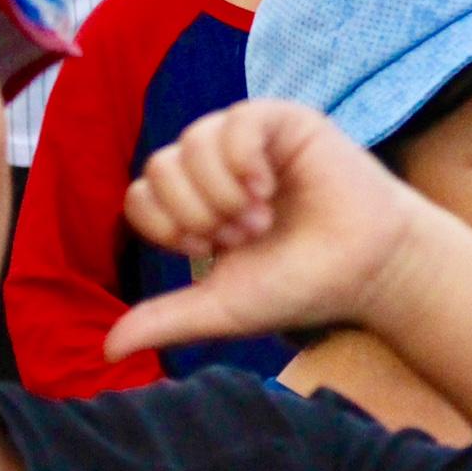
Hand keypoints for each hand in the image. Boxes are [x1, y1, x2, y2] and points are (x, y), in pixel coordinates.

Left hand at [107, 100, 432, 359]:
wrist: (365, 270)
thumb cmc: (299, 284)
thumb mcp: (223, 307)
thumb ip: (167, 319)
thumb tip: (105, 349)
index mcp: (196, 203)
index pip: (141, 195)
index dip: (166, 226)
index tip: (210, 252)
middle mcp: (217, 165)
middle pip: (160, 166)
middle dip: (196, 212)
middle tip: (243, 236)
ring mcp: (249, 139)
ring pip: (192, 141)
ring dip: (221, 191)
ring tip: (259, 217)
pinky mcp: (284, 121)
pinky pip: (237, 121)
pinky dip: (244, 160)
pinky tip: (269, 188)